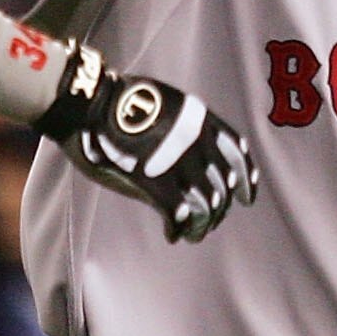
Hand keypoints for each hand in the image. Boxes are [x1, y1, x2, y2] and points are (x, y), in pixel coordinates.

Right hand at [39, 44, 257, 242]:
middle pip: (223, 185)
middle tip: (210, 222)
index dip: (246, 178)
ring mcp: (177, 161)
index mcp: (200, 119)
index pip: (237, 151)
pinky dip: (178, 229)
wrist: (89, 102)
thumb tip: (187, 146)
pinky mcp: (154, 180)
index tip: (247, 197)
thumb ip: (181, 124)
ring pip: (205, 205)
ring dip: (201, 225)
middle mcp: (196, 140)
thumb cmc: (117, 101)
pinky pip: (177, 214)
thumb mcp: (163, 102)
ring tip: (193, 235)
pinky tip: (172, 234)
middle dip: (219, 210)